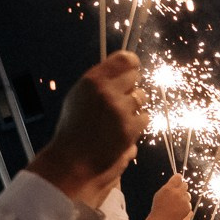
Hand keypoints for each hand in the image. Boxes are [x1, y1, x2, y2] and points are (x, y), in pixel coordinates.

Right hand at [28, 53, 144, 201]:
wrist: (74, 160)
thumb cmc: (75, 128)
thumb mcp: (79, 96)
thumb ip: (99, 82)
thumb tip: (123, 70)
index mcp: (92, 80)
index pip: (125, 59)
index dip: (131, 64)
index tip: (131, 69)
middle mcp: (107, 92)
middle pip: (135, 77)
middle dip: (130, 87)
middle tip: (120, 99)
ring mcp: (121, 110)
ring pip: (141, 97)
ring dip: (134, 106)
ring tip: (118, 117)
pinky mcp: (131, 128)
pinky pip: (144, 117)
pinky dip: (137, 123)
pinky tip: (123, 129)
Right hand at [143, 174, 191, 219]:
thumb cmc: (159, 206)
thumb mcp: (160, 193)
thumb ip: (169, 186)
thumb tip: (177, 179)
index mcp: (169, 188)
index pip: (178, 177)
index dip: (178, 178)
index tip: (178, 180)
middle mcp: (177, 193)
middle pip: (185, 185)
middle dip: (181, 188)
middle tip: (177, 193)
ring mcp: (183, 200)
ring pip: (188, 194)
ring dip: (184, 197)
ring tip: (176, 203)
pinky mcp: (187, 207)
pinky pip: (188, 203)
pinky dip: (184, 205)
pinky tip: (178, 209)